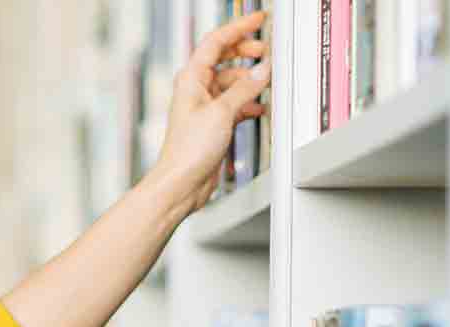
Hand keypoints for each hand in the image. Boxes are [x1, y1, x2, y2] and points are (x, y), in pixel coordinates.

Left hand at [148, 9, 271, 220]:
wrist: (181, 182)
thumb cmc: (188, 150)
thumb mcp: (222, 112)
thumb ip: (245, 89)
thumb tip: (263, 70)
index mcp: (191, 78)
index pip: (216, 41)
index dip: (238, 27)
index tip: (258, 20)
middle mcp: (196, 89)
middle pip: (224, 58)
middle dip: (245, 52)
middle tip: (265, 51)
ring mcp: (205, 106)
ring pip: (231, 82)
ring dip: (249, 80)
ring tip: (267, 80)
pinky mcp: (212, 123)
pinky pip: (233, 103)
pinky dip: (247, 102)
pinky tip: (259, 107)